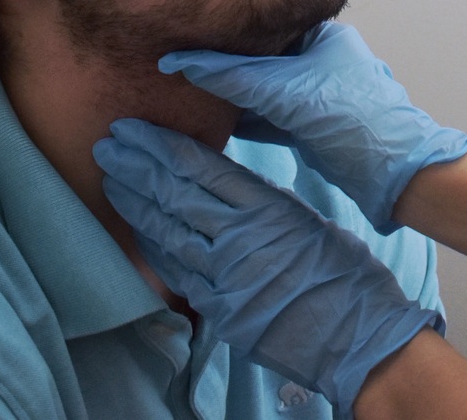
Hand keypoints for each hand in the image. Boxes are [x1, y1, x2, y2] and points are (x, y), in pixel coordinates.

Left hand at [95, 119, 441, 418]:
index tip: (134, 129)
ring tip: (110, 178)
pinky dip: (154, 247)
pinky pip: (176, 272)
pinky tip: (137, 228)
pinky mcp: (220, 310)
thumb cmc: (346, 275)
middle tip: (107, 144)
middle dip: (136, 166)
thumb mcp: (308, 221)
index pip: (200, 166)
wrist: (359, 336)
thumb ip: (266, 203)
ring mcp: (226, 277)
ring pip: (167, 231)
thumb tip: (231, 186)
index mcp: (267, 207)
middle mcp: (240, 238)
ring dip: (134, 202)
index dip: (161, 144)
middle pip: (175, 193)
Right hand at [160, 22, 466, 232]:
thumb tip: (181, 62)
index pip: (267, 27)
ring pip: (265, 92)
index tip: (189, 37)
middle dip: (228, 66)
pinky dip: (245, 119)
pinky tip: (214, 121)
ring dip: (233, 96)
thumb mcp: (286, 91)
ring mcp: (317, 96)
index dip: (229, 33)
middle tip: (183, 67)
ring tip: (188, 93)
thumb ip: (235, 76)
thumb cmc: (350, 118)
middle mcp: (321, 61)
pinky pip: (269, 118)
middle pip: (264, 60)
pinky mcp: (311, 128)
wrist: (394, 173)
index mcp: (324, 36)